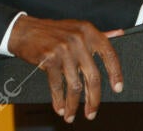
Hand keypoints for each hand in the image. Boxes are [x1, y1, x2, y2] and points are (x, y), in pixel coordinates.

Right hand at [8, 15, 123, 122]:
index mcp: (88, 31)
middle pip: (93, 76)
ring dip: (73, 105)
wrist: (24, 30)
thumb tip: (118, 34)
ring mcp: (64, 49)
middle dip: (93, 99)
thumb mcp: (77, 28)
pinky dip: (59, 100)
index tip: (118, 88)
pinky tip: (60, 107)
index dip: (116, 73)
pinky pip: (58, 85)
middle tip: (92, 112)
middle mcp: (78, 39)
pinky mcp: (49, 59)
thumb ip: (98, 34)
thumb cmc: (52, 31)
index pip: (109, 54)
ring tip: (71, 114)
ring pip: (75, 85)